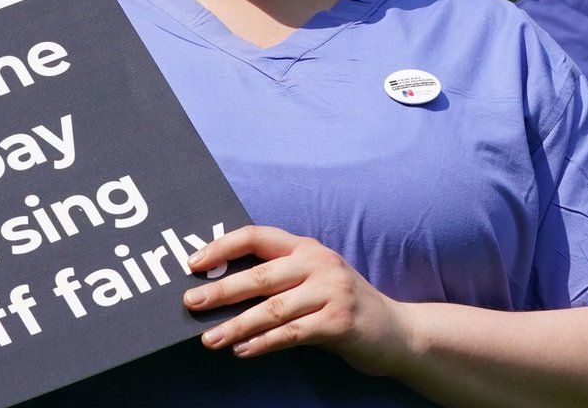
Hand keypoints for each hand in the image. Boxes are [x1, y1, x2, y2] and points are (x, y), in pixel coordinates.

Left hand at [182, 226, 409, 375]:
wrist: (396, 331)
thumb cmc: (342, 305)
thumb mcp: (313, 279)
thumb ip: (278, 278)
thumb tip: (220, 289)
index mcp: (306, 248)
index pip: (257, 236)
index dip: (223, 246)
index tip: (194, 264)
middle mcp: (319, 264)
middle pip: (261, 275)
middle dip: (222, 290)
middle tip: (191, 303)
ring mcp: (331, 292)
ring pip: (273, 308)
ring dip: (236, 325)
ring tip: (210, 338)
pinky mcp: (338, 322)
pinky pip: (292, 333)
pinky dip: (263, 343)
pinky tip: (242, 350)